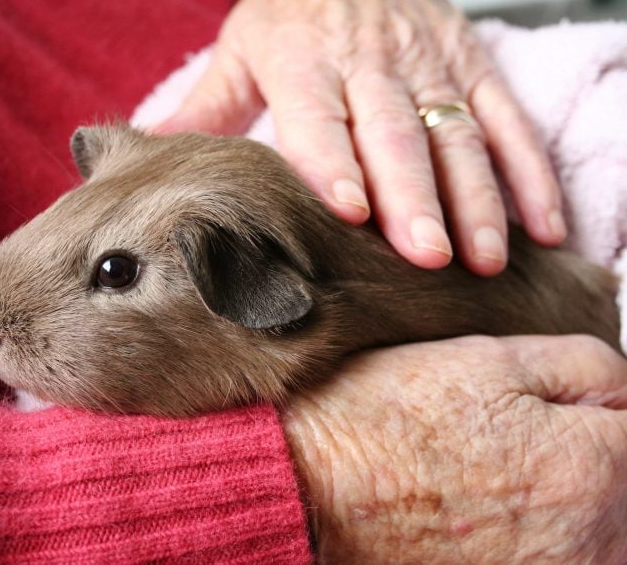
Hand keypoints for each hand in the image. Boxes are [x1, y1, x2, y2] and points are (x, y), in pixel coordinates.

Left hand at [159, 0, 565, 275]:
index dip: (333, 162)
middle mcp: (371, 64)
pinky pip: (507, 122)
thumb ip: (207, 107)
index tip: (348, 212)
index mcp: (306, 60)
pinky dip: (529, 174)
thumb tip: (154, 154)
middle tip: (424, 257)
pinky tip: (543, 228)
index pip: (318, 117)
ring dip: (475, 199)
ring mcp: (429, 66)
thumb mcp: (243, 47)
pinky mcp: (472, 68)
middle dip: (412, 197)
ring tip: (481, 259)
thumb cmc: (292, 14)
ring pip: (455, 134)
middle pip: (394, 135)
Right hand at [282, 336, 626, 562]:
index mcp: (589, 468)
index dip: (606, 404)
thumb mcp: (484, 359)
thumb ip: (581, 367)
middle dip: (593, 457)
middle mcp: (588, 543)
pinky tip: (493, 519)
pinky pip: (560, 558)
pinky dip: (542, 540)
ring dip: (573, 505)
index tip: (566, 404)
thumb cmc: (384, 420)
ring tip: (501, 482)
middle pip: (625, 491)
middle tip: (518, 444)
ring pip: (603, 535)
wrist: (307, 489)